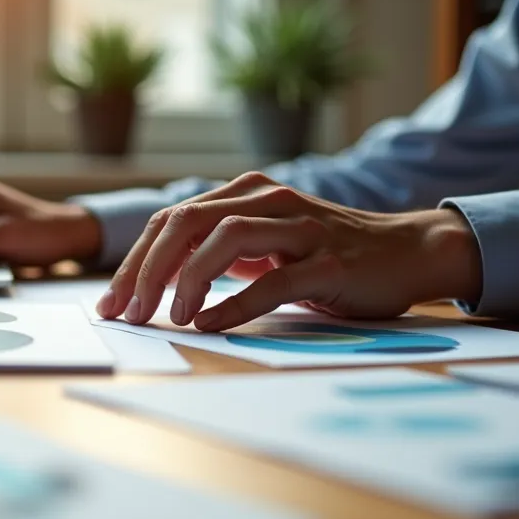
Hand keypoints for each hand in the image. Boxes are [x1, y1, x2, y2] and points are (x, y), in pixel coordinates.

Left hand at [95, 172, 482, 329]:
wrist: (407, 252)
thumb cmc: (327, 255)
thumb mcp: (265, 246)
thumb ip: (219, 252)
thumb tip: (157, 280)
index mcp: (245, 194)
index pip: (172, 220)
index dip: (134, 260)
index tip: (111, 302)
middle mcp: (269, 200)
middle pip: (188, 222)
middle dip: (148, 269)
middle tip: (126, 312)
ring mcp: (301, 228)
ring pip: (226, 239)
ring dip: (188, 279)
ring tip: (169, 316)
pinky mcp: (330, 262)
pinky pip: (275, 279)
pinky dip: (236, 303)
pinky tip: (210, 324)